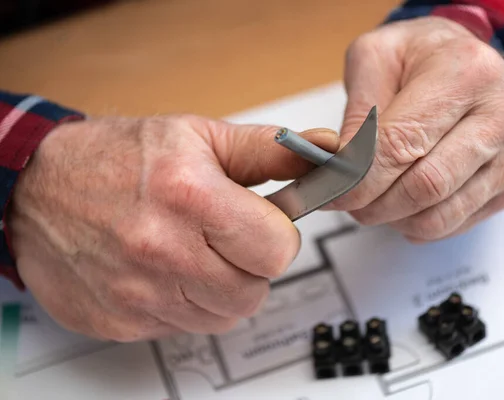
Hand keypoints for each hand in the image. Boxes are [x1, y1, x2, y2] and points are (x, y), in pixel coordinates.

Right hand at [8, 115, 337, 340]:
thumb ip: (268, 150)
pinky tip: (166, 271)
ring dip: (222, 287)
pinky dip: (186, 304)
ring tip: (196, 252)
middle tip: (227, 238)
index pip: (278, 249)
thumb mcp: (197, 136)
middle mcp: (163, 250)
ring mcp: (140, 293)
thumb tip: (325, 153)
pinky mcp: (123, 321)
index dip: (278, 236)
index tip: (263, 225)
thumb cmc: (115, 158)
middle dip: (252, 265)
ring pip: (224, 315)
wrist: (36, 190)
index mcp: (189, 196)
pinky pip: (184, 328)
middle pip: (255, 291)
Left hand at [330, 17, 503, 240]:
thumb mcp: (375, 58)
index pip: (404, 144)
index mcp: (466, 74)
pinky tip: (403, 203)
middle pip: (426, 186)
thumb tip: (339, 169)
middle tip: (346, 201)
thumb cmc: (420, 56)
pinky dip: (417, 224)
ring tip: (373, 200)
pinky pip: (455, 224)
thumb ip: (357, 113)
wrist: (467, 60)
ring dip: (394, 218)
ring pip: (441, 215)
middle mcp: (502, 115)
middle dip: (374, 204)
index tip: (330, 193)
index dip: (360, 179)